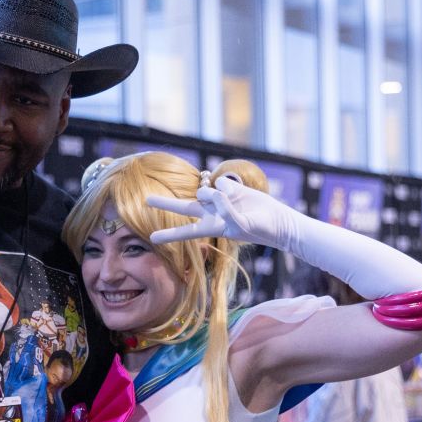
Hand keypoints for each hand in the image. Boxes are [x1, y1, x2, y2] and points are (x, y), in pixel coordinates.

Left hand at [147, 176, 299, 252]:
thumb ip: (226, 211)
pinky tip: (240, 195)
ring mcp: (218, 199)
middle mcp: (210, 213)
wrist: (275, 220)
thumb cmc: (259, 228)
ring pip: (204, 190)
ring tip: (233, 200)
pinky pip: (222, 183)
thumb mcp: (241, 225)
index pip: (185, 232)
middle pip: (183, 206)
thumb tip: (215, 193)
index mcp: (211, 227)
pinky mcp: (228, 188)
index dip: (169, 234)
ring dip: (215, 194)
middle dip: (165, 203)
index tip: (151, 238)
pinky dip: (231, 189)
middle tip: (146, 200)